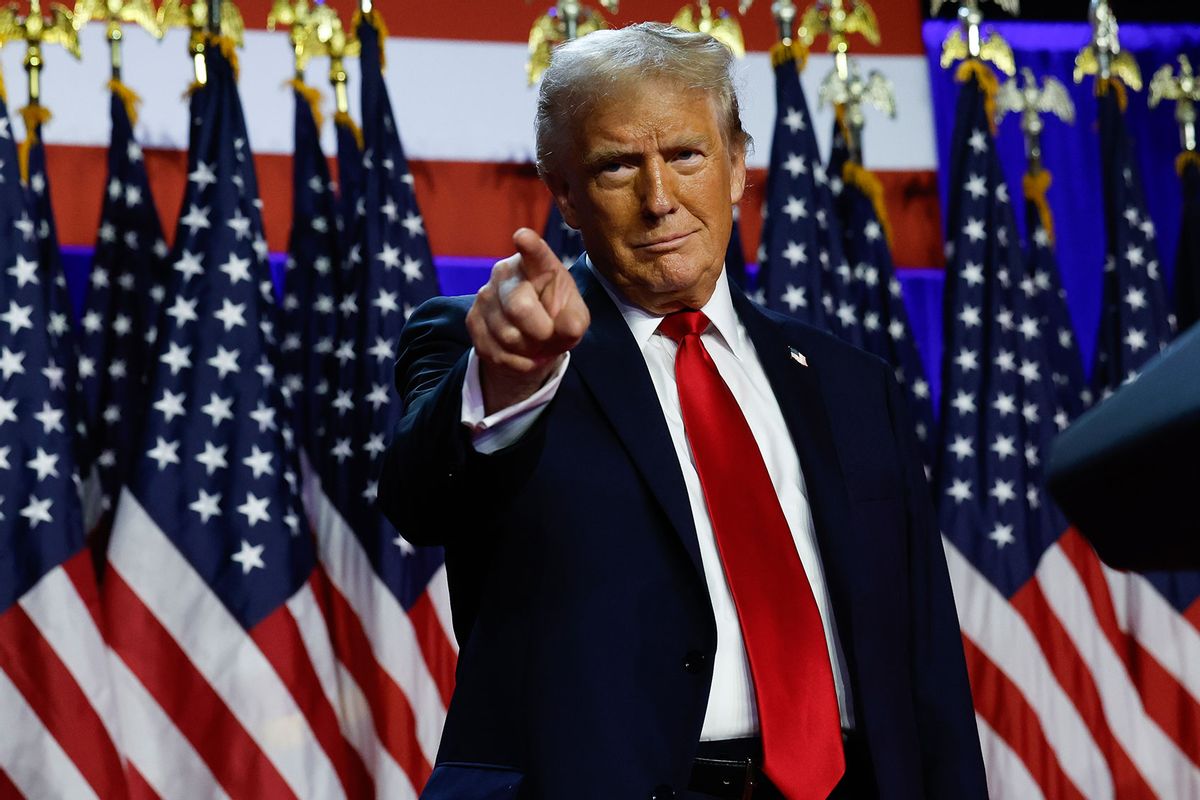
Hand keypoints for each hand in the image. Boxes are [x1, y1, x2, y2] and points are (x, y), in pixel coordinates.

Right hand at [466, 228, 590, 413]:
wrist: (531, 338)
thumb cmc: (557, 317)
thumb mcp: (574, 317)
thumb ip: (575, 321)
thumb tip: (568, 328)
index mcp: (537, 264)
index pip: (534, 253)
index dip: (529, 245)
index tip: (523, 237)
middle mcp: (506, 273)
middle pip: (519, 308)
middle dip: (540, 332)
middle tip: (548, 334)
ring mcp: (485, 295)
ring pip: (508, 336)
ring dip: (529, 349)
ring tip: (534, 341)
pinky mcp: (472, 320)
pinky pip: (497, 352)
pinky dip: (516, 361)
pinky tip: (521, 352)